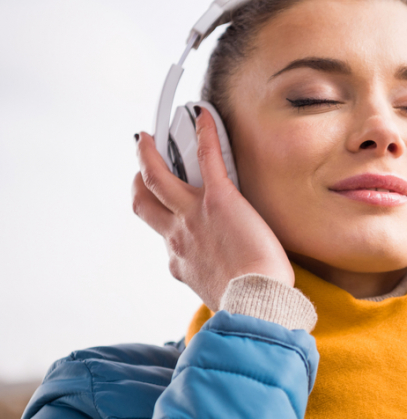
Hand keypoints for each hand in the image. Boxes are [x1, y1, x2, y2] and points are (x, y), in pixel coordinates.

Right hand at [132, 108, 293, 309]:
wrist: (255, 303)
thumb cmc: (250, 304)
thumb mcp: (222, 294)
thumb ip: (218, 279)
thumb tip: (234, 279)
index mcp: (179, 261)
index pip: (165, 238)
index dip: (166, 225)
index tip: (173, 219)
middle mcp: (177, 236)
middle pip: (144, 203)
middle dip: (139, 181)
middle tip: (141, 165)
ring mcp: (193, 215)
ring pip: (157, 177)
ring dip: (149, 154)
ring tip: (149, 137)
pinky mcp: (218, 199)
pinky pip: (207, 157)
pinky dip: (205, 133)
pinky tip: (203, 115)